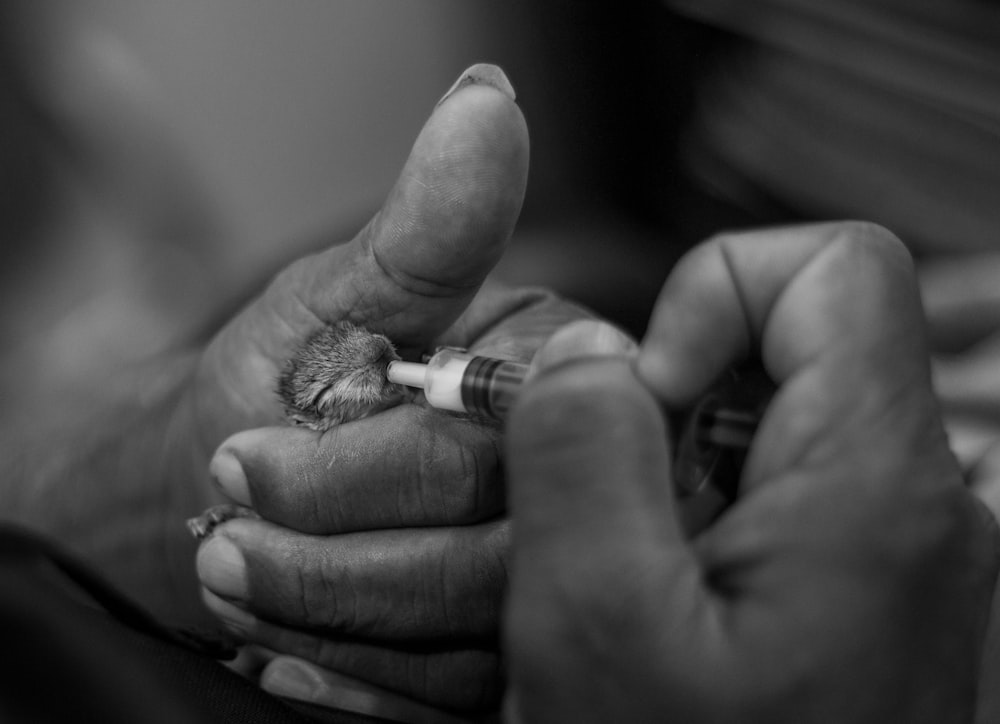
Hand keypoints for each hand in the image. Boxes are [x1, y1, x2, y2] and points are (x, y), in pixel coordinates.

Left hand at [193, 65, 591, 714]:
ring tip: (240, 581)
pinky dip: (355, 686)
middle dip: (341, 548)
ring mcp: (550, 578)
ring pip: (477, 634)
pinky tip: (289, 659)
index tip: (252, 454)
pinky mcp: (514, 656)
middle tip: (228, 529)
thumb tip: (489, 102)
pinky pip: (455, 702)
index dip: (379, 461)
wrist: (230, 500)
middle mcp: (578, 480)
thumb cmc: (277, 391)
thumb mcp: (332, 305)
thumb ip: (426, 231)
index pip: (517, 436)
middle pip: (500, 546)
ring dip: (335, 619)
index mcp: (557, 376)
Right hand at [504, 222, 999, 722]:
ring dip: (674, 468)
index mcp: (874, 487)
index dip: (716, 292)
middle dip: (674, 396)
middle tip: (616, 509)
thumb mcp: (596, 627)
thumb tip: (593, 351)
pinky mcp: (862, 588)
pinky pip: (772, 491)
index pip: (835, 267)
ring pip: (771, 420)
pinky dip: (697, 516)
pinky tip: (663, 602)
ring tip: (632, 572)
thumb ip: (582, 453)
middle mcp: (915, 505)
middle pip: (793, 341)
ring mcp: (895, 549)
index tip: (645, 397)